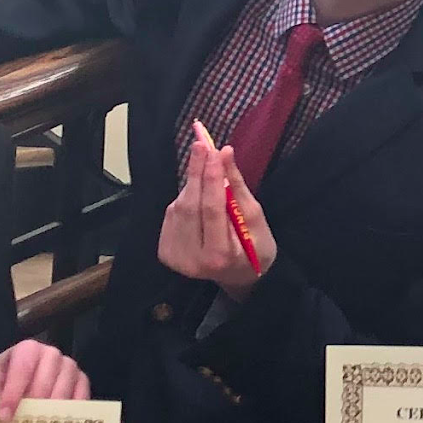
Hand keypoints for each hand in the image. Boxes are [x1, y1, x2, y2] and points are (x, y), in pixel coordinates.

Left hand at [0, 339, 89, 422]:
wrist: (22, 379)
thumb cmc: (7, 379)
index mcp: (28, 348)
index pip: (22, 368)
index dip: (12, 393)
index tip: (4, 417)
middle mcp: (52, 354)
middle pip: (45, 381)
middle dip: (31, 405)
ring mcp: (69, 367)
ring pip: (63, 391)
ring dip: (49, 412)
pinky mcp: (82, 382)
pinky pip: (80, 398)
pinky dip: (68, 414)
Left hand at [157, 141, 275, 298]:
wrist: (238, 278)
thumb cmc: (255, 248)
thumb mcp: (256, 220)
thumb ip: (238, 187)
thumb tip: (225, 153)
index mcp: (220, 256)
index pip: (212, 209)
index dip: (211, 177)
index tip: (213, 150)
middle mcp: (193, 260)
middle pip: (190, 206)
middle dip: (196, 173)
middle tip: (201, 145)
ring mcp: (176, 258)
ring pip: (179, 208)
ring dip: (192, 186)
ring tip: (207, 175)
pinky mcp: (166, 252)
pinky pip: (172, 215)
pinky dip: (185, 200)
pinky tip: (198, 199)